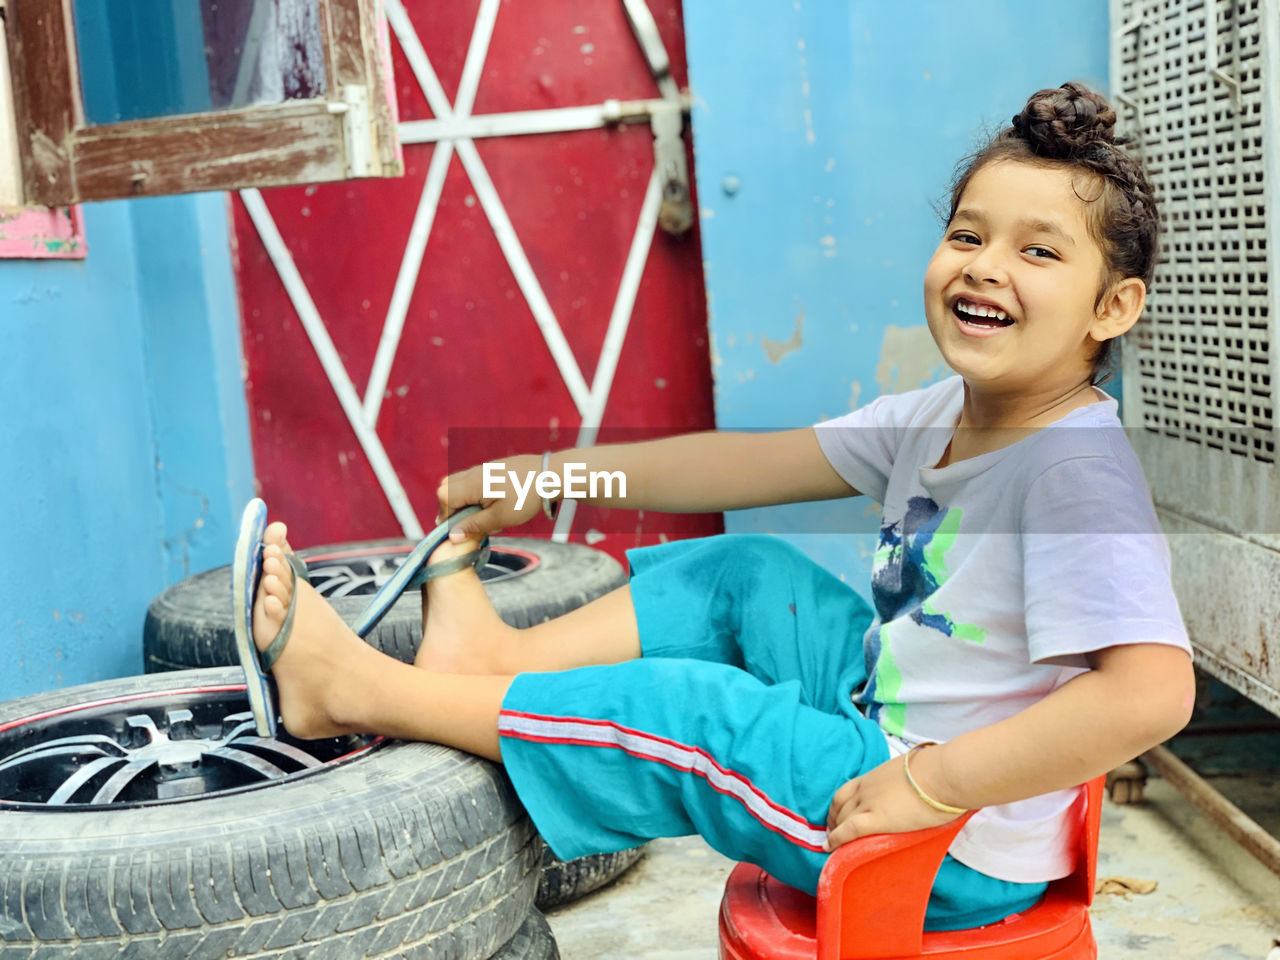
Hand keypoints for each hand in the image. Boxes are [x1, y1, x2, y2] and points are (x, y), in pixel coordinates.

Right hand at [436, 454, 545, 539]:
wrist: (550, 475)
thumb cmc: (526, 498)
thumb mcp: (500, 518)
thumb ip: (473, 526)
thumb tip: (452, 536)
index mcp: (472, 484)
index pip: (443, 498)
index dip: (446, 516)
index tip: (459, 530)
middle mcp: (473, 473)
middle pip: (446, 488)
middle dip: (452, 507)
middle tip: (469, 522)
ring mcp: (482, 468)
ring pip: (458, 483)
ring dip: (463, 500)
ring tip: (483, 514)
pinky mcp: (492, 468)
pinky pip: (472, 480)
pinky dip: (474, 493)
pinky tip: (493, 504)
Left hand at [825, 747, 962, 850]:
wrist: (943, 774)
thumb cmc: (938, 773)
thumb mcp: (912, 774)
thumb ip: (905, 784)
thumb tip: (916, 793)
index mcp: (875, 776)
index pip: (846, 790)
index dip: (838, 805)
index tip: (836, 815)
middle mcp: (867, 788)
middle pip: (841, 805)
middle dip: (834, 820)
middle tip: (832, 833)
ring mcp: (870, 803)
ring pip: (843, 818)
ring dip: (834, 831)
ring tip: (832, 845)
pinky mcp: (877, 819)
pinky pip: (849, 830)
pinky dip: (836, 839)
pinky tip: (830, 847)